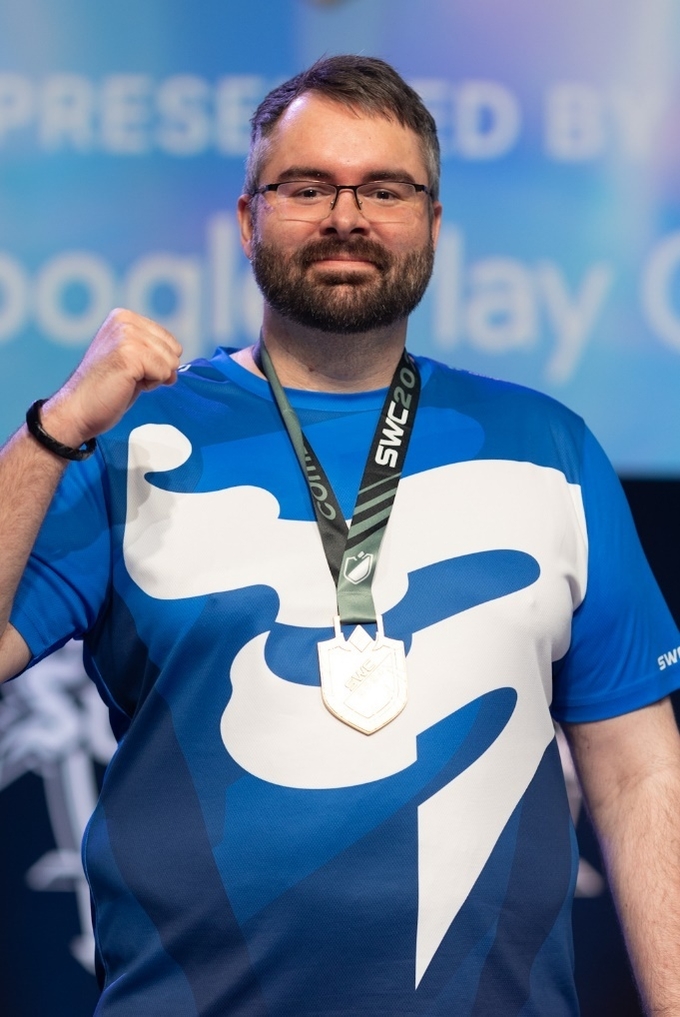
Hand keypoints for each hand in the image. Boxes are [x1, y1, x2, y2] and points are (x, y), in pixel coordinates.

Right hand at [40, 309, 182, 444]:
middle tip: (127, 378)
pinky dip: (151, 385)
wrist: (78, 410)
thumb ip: (151, 350)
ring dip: (153, 378)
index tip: (129, 370)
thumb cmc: (105, 390)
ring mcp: (127, 336)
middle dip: (157, 370)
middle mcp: (125, 321)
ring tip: (126, 381)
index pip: (169, 340)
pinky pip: (164, 373)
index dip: (157, 363)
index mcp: (124, 317)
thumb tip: (178, 358)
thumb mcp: (130, 358)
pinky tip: (127, 385)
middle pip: (173, 350)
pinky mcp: (130, 354)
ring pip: (171, 362)